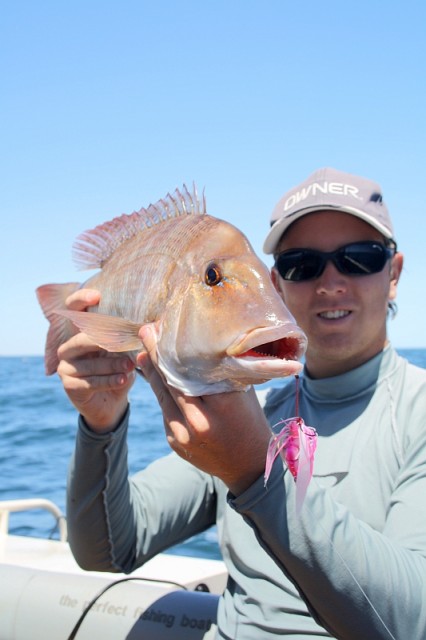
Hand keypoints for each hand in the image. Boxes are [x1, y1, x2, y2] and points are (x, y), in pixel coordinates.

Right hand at [56, 289, 135, 431]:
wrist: (111, 405)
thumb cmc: (119, 372)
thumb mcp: (125, 353)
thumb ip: (129, 339)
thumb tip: (150, 327)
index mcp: (81, 334)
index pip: (74, 311)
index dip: (81, 300)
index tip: (97, 296)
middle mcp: (69, 348)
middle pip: (82, 339)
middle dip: (106, 341)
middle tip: (124, 343)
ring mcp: (65, 367)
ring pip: (89, 363)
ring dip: (112, 364)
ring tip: (130, 366)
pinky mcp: (69, 386)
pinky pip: (89, 381)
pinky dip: (108, 380)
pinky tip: (122, 380)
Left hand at [137, 325, 271, 494]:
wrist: (248, 467)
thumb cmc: (250, 422)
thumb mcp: (243, 395)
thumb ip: (221, 374)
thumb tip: (198, 346)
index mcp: (222, 405)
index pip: (190, 370)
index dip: (172, 349)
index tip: (160, 329)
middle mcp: (199, 421)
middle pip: (169, 381)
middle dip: (155, 356)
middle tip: (145, 332)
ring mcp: (183, 435)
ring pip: (161, 396)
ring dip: (152, 374)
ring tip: (144, 353)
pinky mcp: (174, 443)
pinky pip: (165, 412)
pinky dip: (163, 396)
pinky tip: (160, 381)